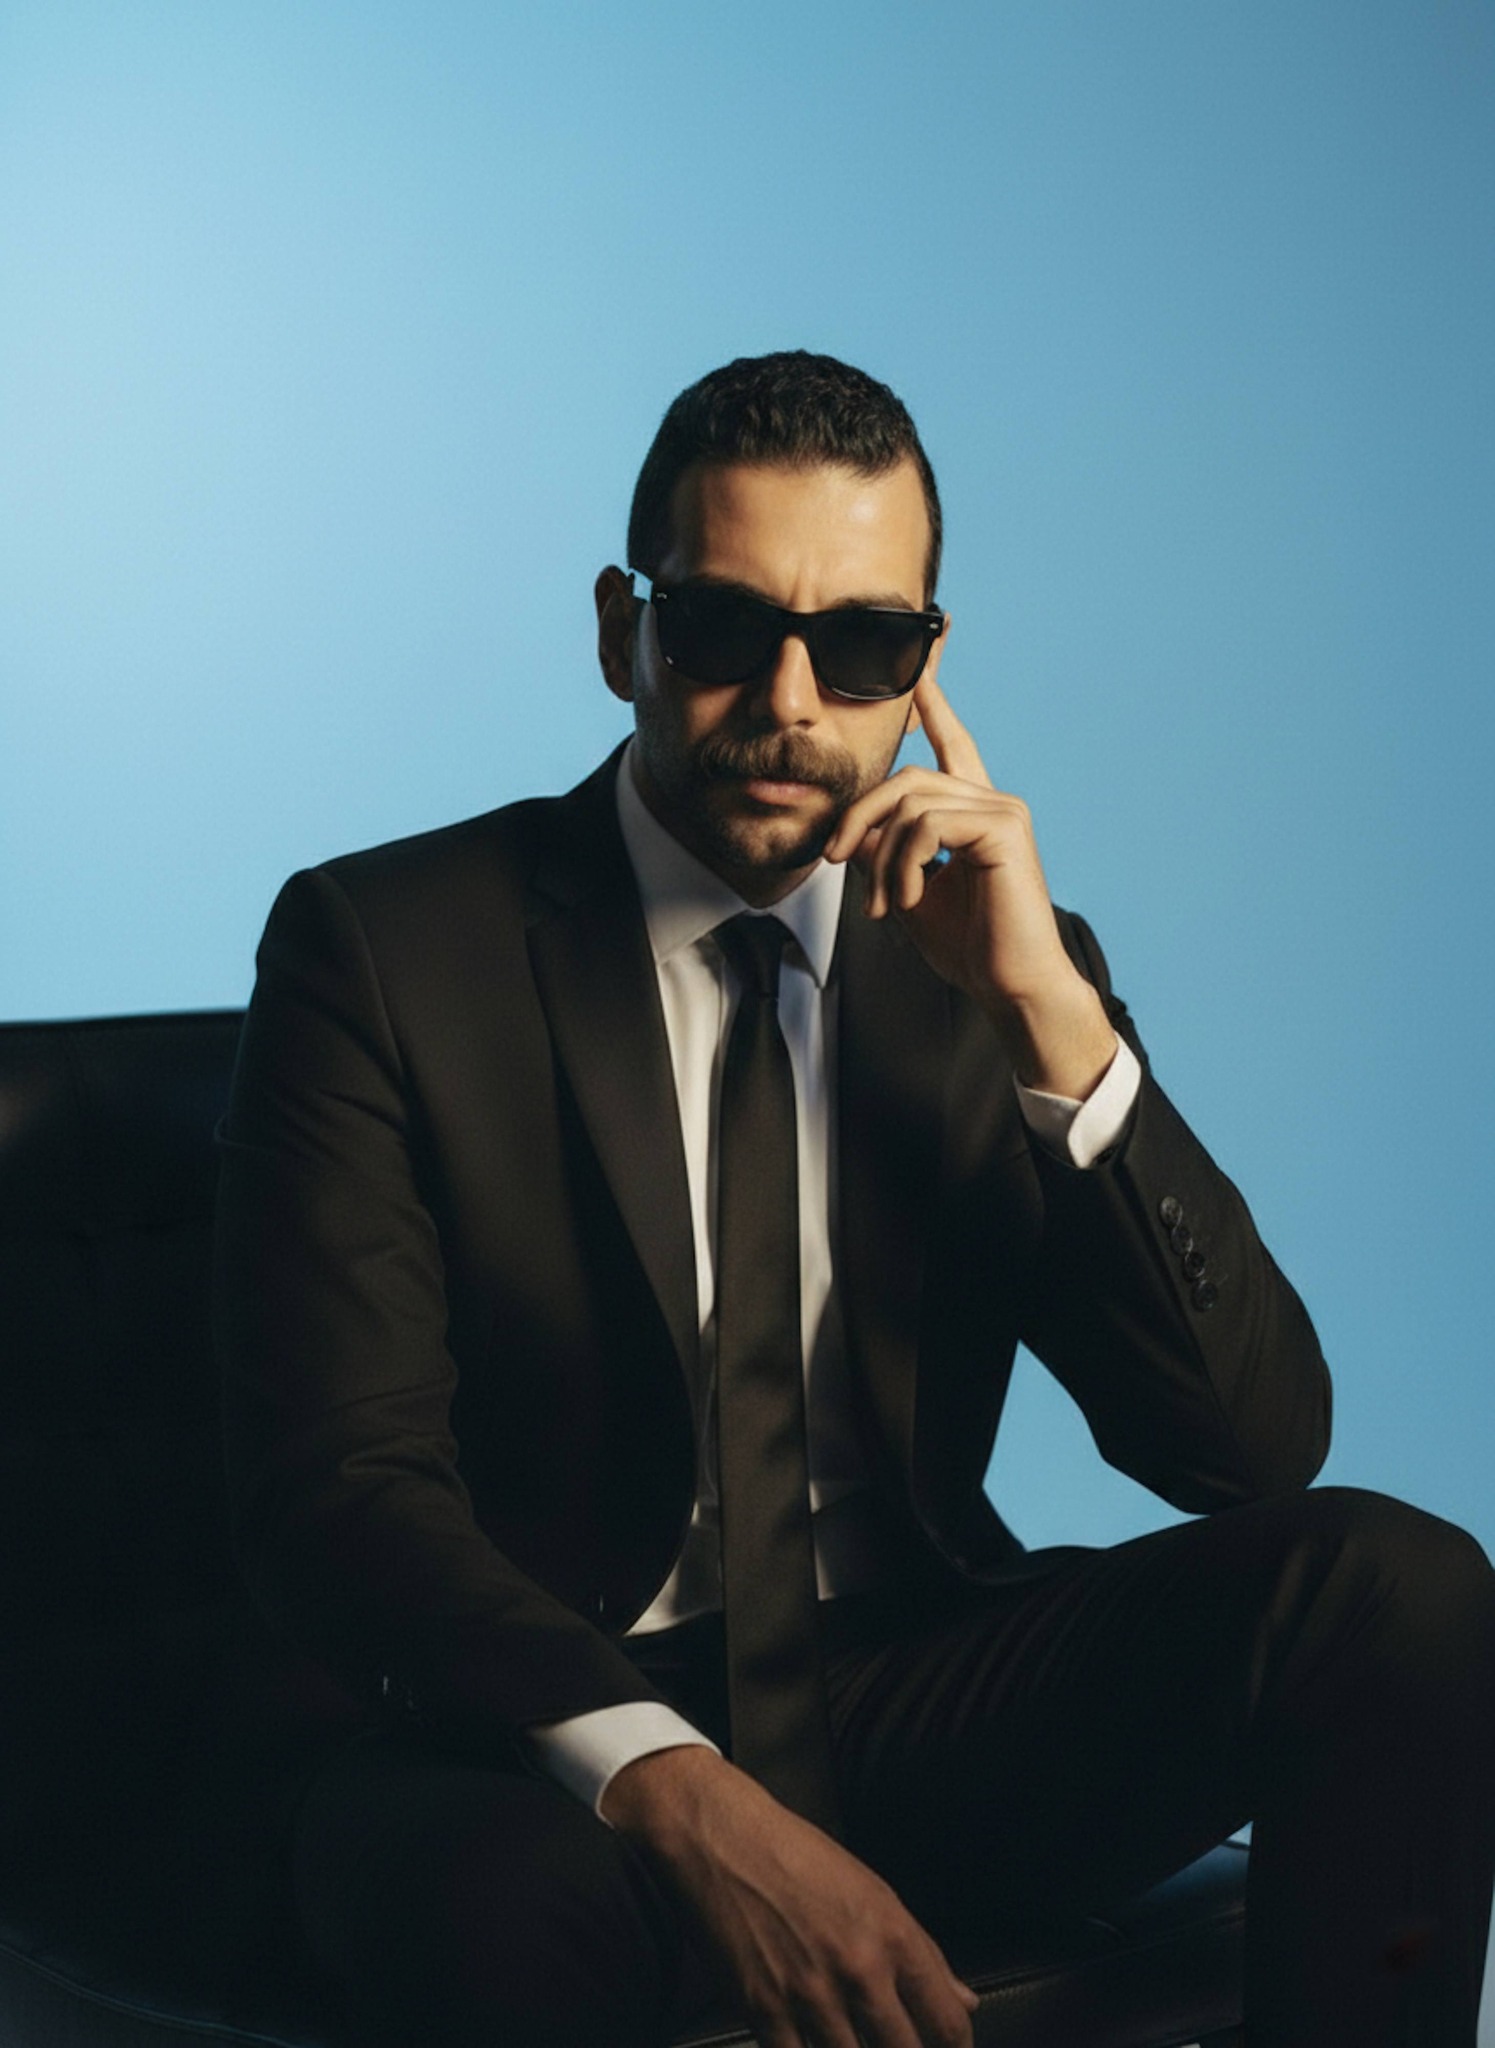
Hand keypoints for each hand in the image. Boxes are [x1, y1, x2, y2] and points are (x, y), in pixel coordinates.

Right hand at [602, 1746, 977, 2047]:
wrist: (722, 1840)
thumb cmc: (795, 1856)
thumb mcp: (873, 1891)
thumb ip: (922, 1954)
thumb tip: (962, 1999)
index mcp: (892, 1936)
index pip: (947, 2024)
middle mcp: (858, 1971)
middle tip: (897, 2042)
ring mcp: (810, 1997)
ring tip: (854, 2038)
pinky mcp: (764, 2012)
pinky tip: (814, 2041)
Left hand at [824, 674, 1116, 1097]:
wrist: (1010, 987)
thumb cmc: (968, 948)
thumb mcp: (907, 891)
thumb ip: (881, 853)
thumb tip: (848, 830)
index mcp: (974, 811)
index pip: (951, 744)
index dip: (935, 705)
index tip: (922, 664)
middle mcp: (992, 801)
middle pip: (905, 777)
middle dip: (859, 816)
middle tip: (832, 859)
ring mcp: (1003, 811)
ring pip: (910, 804)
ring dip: (882, 858)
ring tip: (885, 904)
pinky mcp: (1005, 829)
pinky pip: (928, 825)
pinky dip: (906, 864)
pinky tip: (912, 899)